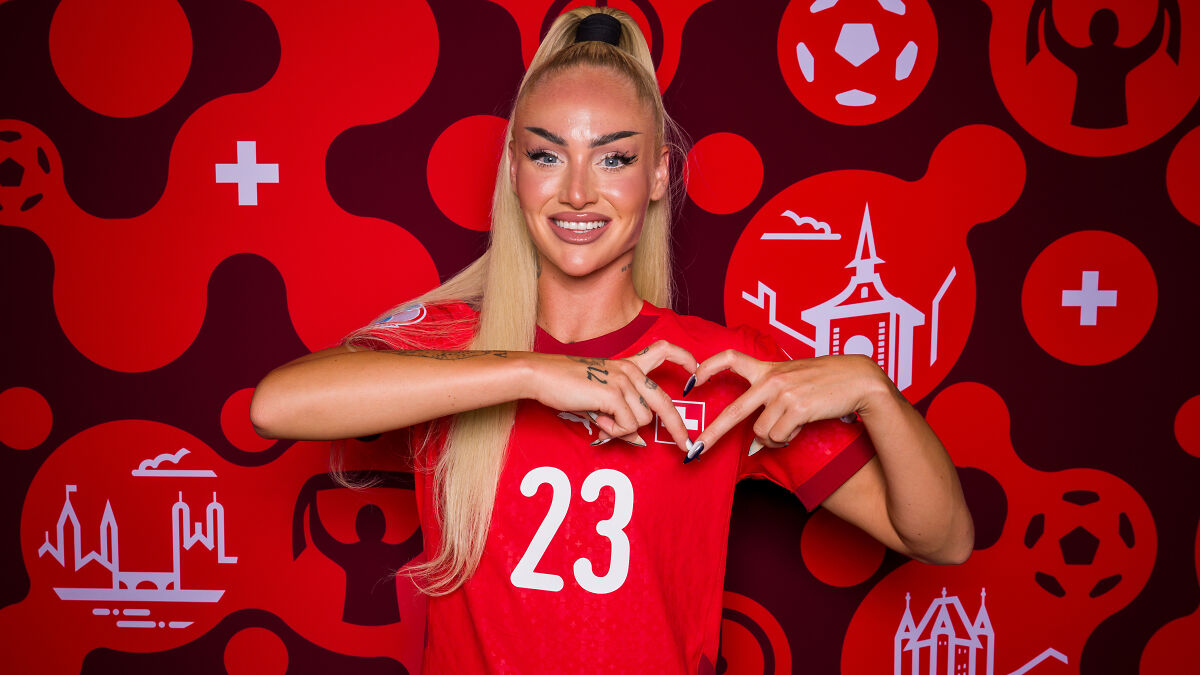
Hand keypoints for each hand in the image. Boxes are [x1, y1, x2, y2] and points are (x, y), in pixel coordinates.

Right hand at [525, 340, 697, 451]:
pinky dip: (613, 430)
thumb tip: (637, 439)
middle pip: (665, 403)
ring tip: (602, 420)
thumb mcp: (601, 400)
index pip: (664, 350)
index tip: (697, 371)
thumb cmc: (568, 385)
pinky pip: (626, 424)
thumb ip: (622, 416)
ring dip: (622, 429)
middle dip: (678, 428)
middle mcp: (631, 371)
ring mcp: (624, 381)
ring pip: (642, 420)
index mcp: (630, 365)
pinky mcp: (613, 393)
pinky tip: (597, 419)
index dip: (684, 358)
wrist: (543, 375)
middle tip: (686, 446)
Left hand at [685, 351, 888, 459]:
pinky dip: (787, 440)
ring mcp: (783, 393)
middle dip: (712, 435)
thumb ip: (771, 398)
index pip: (730, 358)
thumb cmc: (827, 380)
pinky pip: (779, 437)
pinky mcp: (796, 407)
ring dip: (773, 439)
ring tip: (791, 428)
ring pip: (762, 433)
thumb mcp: (794, 378)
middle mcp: (771, 379)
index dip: (707, 368)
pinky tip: (800, 428)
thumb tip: (755, 437)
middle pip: (733, 412)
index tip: (690, 381)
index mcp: (767, 368)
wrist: (858, 379)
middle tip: (694, 451)